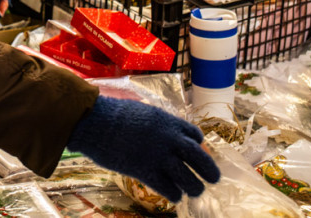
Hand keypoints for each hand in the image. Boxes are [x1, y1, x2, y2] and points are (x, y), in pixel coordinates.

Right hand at [67, 96, 219, 201]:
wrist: (96, 122)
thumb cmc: (113, 115)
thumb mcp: (142, 113)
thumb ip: (156, 124)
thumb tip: (159, 131)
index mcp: (169, 122)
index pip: (194, 135)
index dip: (198, 145)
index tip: (195, 152)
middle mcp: (169, 139)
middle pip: (199, 158)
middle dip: (209, 170)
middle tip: (214, 179)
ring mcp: (159, 156)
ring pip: (188, 178)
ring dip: (195, 187)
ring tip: (195, 192)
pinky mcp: (146, 172)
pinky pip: (168, 188)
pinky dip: (174, 194)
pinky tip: (174, 196)